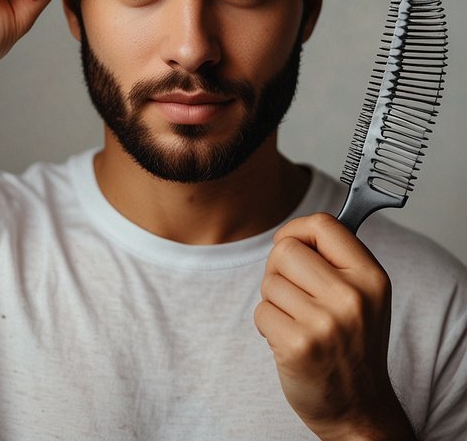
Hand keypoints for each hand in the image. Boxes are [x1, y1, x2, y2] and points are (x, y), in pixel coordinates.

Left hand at [254, 213, 414, 439]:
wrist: (359, 408)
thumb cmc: (354, 344)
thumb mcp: (366, 295)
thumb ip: (337, 259)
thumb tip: (292, 232)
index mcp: (370, 276)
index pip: (324, 224)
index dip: (298, 230)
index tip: (292, 244)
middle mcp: (351, 297)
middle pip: (286, 250)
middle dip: (279, 268)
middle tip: (293, 292)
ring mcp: (324, 323)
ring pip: (270, 281)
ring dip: (274, 300)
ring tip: (296, 320)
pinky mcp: (297, 346)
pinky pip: (261, 311)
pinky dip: (267, 324)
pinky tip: (288, 339)